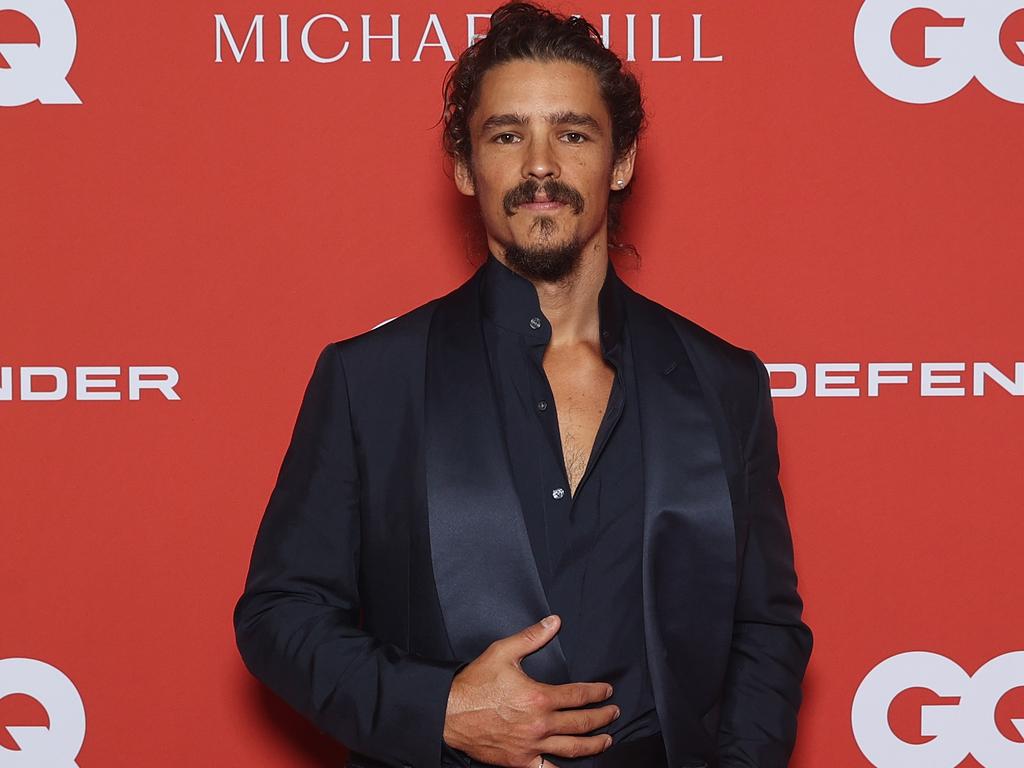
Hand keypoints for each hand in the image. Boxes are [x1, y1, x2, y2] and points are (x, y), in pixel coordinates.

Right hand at [442, 614, 617, 767]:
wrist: (449, 714)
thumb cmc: (474, 684)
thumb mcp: (502, 652)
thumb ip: (532, 637)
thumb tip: (554, 622)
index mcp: (539, 697)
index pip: (578, 695)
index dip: (597, 693)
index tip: (607, 692)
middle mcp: (540, 724)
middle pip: (582, 723)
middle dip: (602, 717)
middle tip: (613, 712)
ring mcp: (531, 746)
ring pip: (572, 748)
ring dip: (594, 744)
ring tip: (607, 740)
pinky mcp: (520, 761)